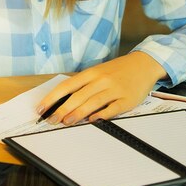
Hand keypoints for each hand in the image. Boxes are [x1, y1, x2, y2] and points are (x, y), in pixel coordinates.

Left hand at [36, 51, 166, 124]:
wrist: (144, 64)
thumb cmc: (118, 70)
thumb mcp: (98, 72)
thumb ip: (83, 85)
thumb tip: (64, 101)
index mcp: (91, 73)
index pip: (67, 86)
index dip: (52, 98)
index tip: (41, 108)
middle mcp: (101, 80)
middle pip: (78, 96)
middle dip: (62, 109)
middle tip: (51, 120)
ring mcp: (114, 89)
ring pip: (92, 102)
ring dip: (78, 113)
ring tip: (66, 122)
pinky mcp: (127, 100)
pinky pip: (112, 109)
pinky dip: (102, 115)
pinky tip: (92, 120)